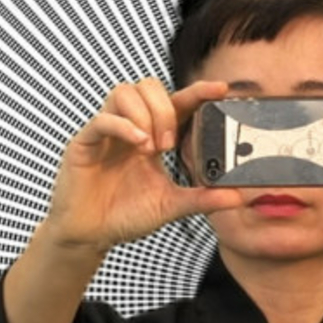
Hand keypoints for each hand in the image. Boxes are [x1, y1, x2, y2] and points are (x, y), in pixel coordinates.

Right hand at [43, 78, 241, 252]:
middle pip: (149, 87)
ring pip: (125, 92)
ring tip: (150, 148)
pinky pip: (103, 119)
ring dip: (144, 115)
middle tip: (169, 145)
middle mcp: (130, 128)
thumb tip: (238, 196)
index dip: (198, 91)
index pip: (177, 103)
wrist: (92, 235)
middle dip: (165, 110)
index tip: (222, 89)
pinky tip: (139, 144)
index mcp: (153, 137)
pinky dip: (124, 126)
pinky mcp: (85, 143)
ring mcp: (107, 132)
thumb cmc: (127, 216)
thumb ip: (203, 199)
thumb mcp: (172, 206)